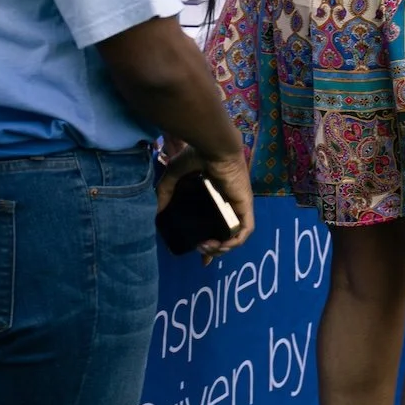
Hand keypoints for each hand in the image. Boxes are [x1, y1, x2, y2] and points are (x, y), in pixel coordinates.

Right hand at [158, 148, 255, 263]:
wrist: (213, 145)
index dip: (210, 245)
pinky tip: (222, 245)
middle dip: (214, 250)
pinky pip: (246, 229)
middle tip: (200, 250)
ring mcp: (238, 204)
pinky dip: (236, 241)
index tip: (201, 259)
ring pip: (236, 236)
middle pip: (226, 235)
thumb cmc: (196, 156)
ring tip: (206, 247)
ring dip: (222, 248)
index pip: (216, 226)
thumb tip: (158, 214)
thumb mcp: (174, 175)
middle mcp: (228, 204)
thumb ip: (165, 193)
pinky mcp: (244, 204)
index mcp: (215, 198)